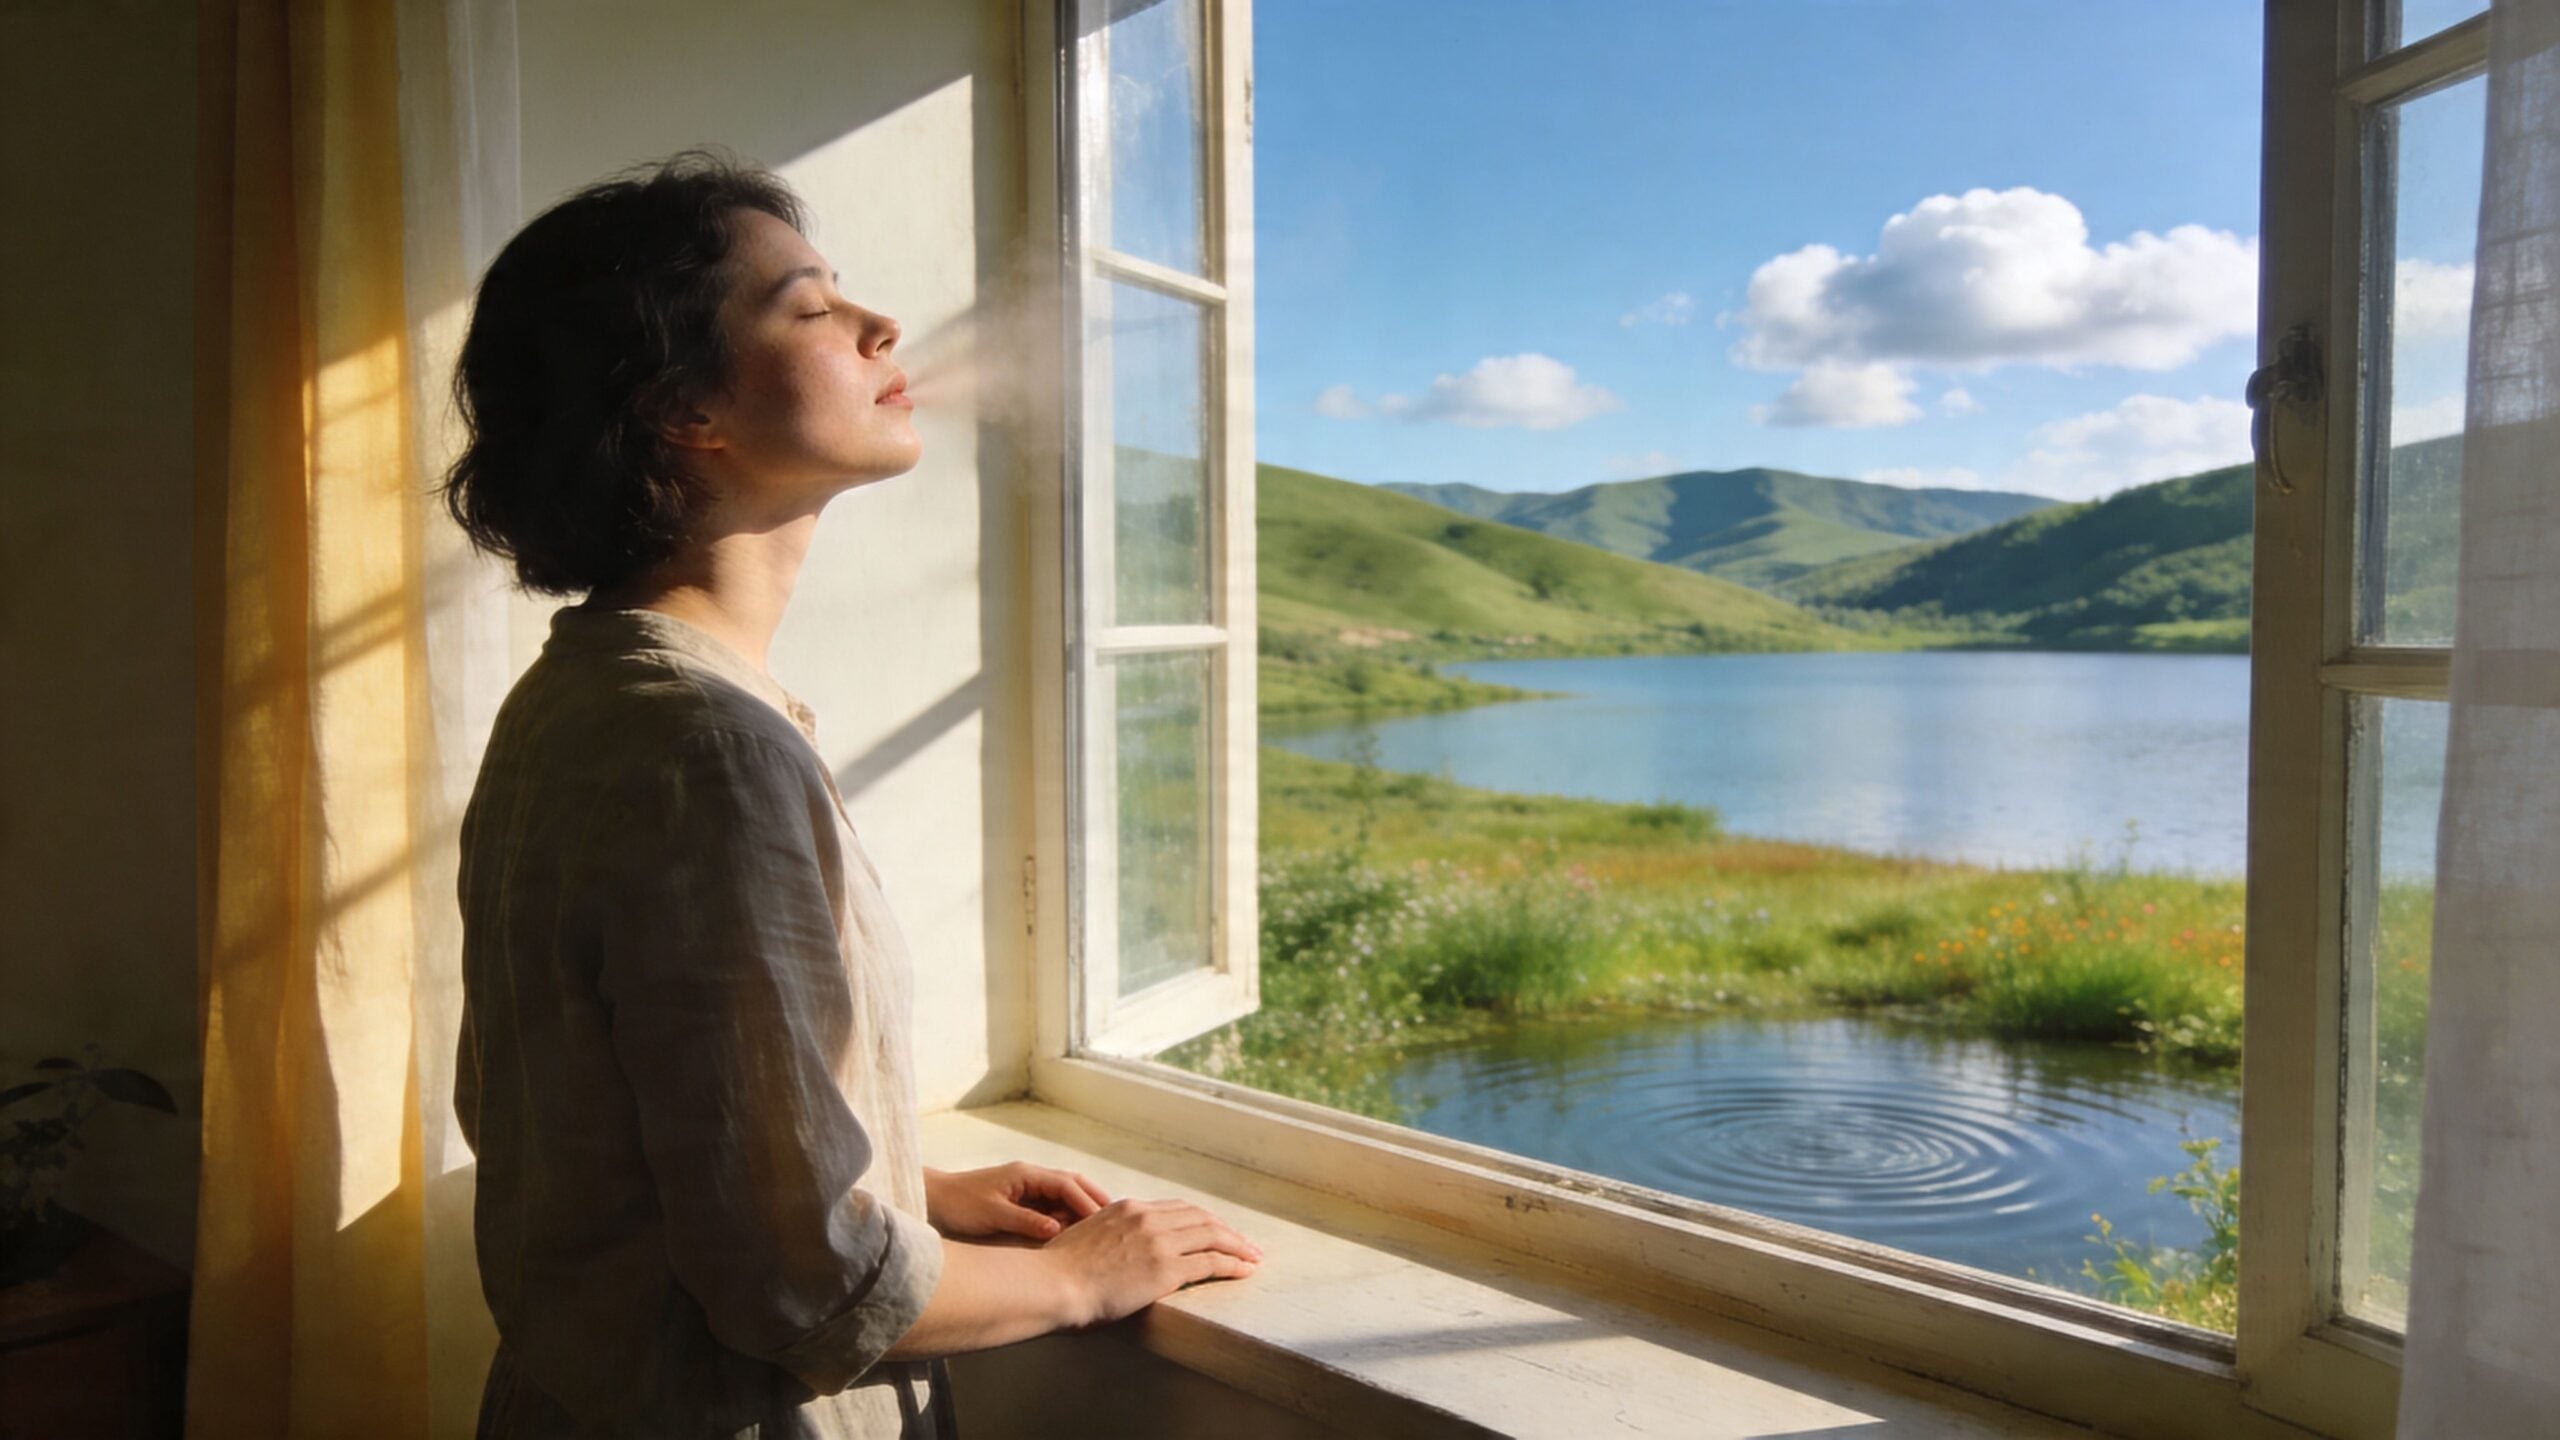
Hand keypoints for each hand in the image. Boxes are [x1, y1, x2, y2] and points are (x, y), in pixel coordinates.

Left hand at [923, 1162, 1111, 1241]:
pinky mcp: (1022, 1203)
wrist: (933, 1201)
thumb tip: (1057, 1230)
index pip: (1067, 1185)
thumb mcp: (993, 1215)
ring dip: (1082, 1212)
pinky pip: (1052, 1209)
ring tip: (1101, 1234)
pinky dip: (1066, 1220)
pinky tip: (1074, 1238)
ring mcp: (1027, 1190)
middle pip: (1073, 1186)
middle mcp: (1031, 1178)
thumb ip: (1026, 1221)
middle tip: (1116, 1223)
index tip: (1105, 1223)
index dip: (1088, 1203)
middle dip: (1095, 1201)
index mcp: (1026, 1175)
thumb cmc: (958, 1205)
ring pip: (1065, 1198)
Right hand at [1039, 1197, 1262, 1326]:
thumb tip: (1111, 1250)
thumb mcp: (1084, 1238)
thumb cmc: (1058, 1272)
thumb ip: (1106, 1236)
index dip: (1201, 1220)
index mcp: (1127, 1208)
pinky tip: (1245, 1270)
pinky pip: (1211, 1262)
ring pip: (1212, 1235)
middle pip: (1200, 1217)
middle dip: (1226, 1229)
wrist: (1052, 1284)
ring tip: (1254, 1256)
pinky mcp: (1165, 1269)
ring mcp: (1158, 1242)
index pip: (1176, 1209)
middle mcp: (1146, 1218)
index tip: (1214, 1229)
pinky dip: (1233, 1263)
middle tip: (1244, 1242)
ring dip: (1238, 1245)